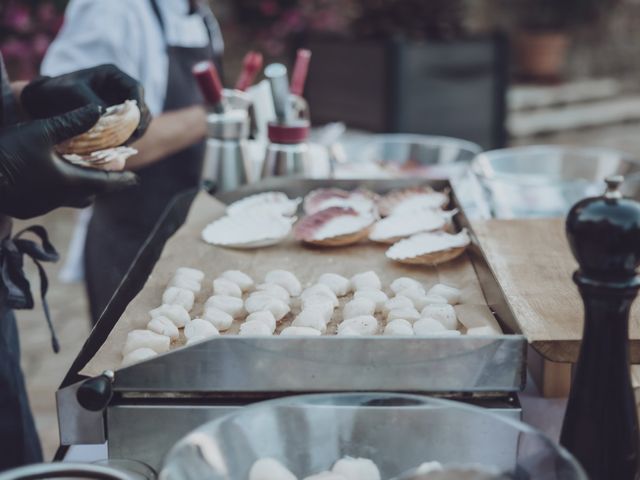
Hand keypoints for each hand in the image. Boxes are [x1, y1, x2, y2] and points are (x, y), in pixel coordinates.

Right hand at [0, 105, 136, 219]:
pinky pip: (50, 202)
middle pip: (90, 194)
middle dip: (100, 185)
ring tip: (80, 174)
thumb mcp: (40, 132)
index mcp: (68, 182)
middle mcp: (59, 199)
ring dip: (78, 188)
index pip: (105, 183)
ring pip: (70, 200)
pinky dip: (57, 191)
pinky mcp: (26, 209)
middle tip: (108, 175)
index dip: (122, 180)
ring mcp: (41, 207)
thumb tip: (97, 111)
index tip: (135, 179)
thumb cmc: (7, 153)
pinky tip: (48, 179)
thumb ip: (71, 123)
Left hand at [20, 64, 150, 142]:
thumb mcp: (73, 91)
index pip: (136, 88)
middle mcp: (120, 89)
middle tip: (132, 137)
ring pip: (139, 120)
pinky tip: (118, 146)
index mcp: (113, 75)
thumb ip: (92, 101)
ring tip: (125, 144)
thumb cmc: (57, 90)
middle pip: (142, 106)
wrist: (44, 101)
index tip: (135, 121)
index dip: (139, 104)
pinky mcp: (116, 119)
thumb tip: (108, 116)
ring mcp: (120, 105)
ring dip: (135, 132)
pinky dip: (126, 138)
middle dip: (140, 123)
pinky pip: (128, 129)